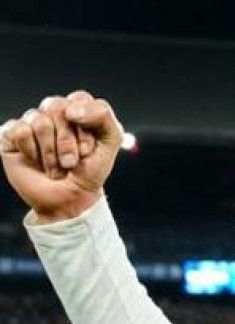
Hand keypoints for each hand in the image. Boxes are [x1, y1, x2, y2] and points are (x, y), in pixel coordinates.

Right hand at [1, 90, 122, 221]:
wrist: (70, 199)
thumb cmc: (89, 171)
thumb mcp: (111, 142)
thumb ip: (104, 116)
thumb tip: (71, 109)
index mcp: (78, 109)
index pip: (80, 99)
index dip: (85, 128)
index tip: (88, 151)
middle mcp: (53, 112)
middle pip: (56, 106)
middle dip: (67, 141)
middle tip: (71, 162)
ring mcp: (32, 122)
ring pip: (39, 120)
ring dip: (51, 152)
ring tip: (55, 165)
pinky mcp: (11, 134)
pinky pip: (19, 130)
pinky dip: (32, 151)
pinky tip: (35, 160)